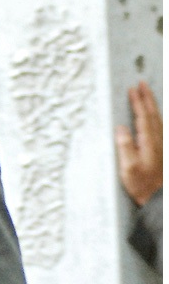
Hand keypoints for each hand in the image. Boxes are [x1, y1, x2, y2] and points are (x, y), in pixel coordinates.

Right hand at [116, 80, 162, 205]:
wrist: (160, 200)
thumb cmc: (143, 185)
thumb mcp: (129, 168)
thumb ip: (125, 146)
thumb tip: (120, 128)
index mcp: (149, 142)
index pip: (143, 116)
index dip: (138, 102)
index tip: (133, 89)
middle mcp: (158, 141)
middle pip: (154, 114)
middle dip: (148, 98)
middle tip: (143, 83)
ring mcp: (163, 146)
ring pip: (159, 119)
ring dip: (153, 105)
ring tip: (148, 95)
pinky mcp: (163, 151)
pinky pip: (161, 127)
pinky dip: (157, 117)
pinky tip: (155, 117)